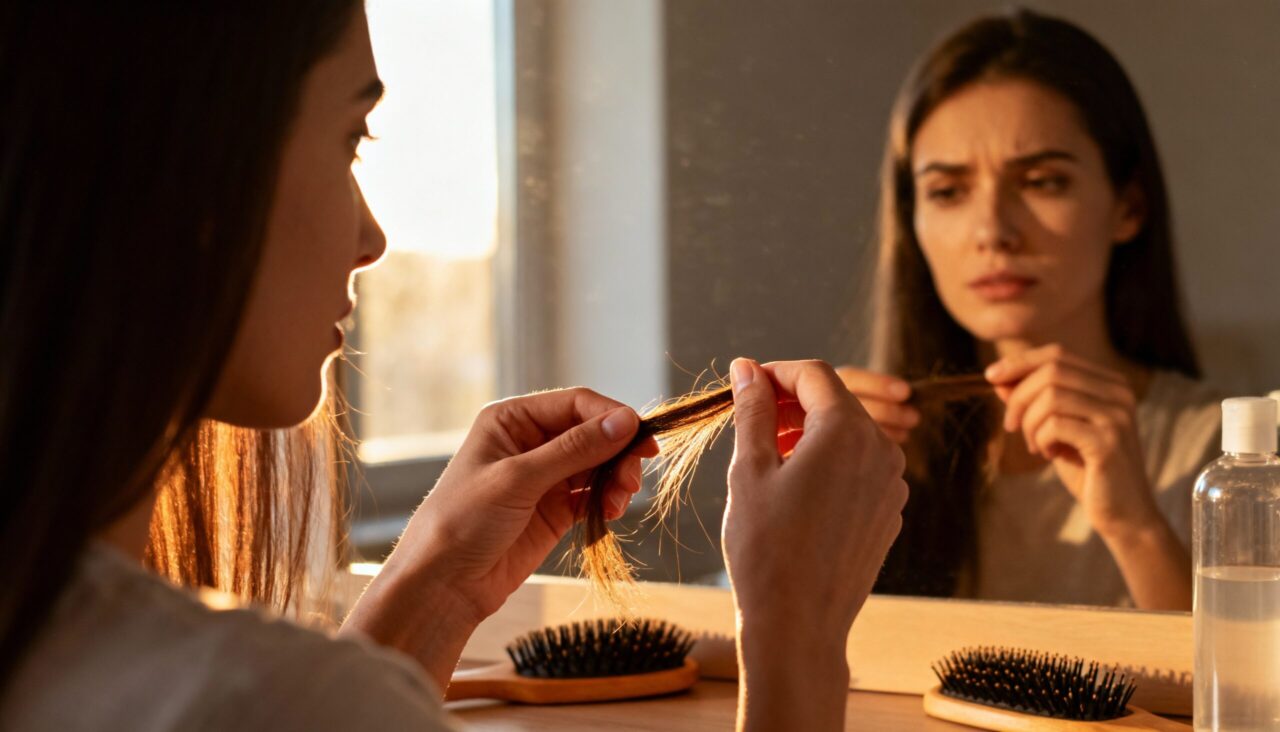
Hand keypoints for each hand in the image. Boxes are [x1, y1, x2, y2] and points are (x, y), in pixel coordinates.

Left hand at [342, 388, 656, 687]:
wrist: (444, 584)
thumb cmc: (463, 521)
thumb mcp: (519, 478)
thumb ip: (575, 449)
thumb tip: (626, 421)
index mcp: (513, 419)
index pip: (576, 404)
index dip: (612, 417)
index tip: (642, 439)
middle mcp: (531, 441)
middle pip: (593, 433)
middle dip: (618, 453)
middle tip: (631, 481)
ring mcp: (545, 476)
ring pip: (599, 464)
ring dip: (616, 479)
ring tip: (619, 502)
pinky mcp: (555, 509)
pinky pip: (594, 494)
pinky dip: (608, 501)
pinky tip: (610, 513)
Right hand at [724, 358, 907, 731]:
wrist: (798, 625)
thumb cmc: (765, 548)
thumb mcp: (749, 469)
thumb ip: (753, 410)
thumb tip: (747, 369)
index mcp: (847, 431)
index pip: (813, 375)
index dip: (775, 372)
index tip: (744, 384)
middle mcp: (882, 450)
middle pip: (835, 402)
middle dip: (792, 403)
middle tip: (750, 422)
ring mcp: (892, 484)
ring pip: (849, 436)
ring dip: (810, 434)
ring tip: (768, 459)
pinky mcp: (889, 512)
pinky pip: (860, 469)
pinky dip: (829, 464)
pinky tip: (796, 491)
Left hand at [985, 345, 1155, 539]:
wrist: (1123, 514)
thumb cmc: (1087, 470)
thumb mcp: (1054, 430)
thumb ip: (1031, 402)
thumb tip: (998, 378)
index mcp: (1110, 383)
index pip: (1057, 354)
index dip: (1019, 362)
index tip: (990, 377)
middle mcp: (1119, 393)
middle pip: (1051, 370)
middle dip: (1019, 397)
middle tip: (1010, 426)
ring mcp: (1117, 415)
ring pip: (1051, 396)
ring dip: (1029, 422)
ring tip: (1034, 445)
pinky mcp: (1109, 441)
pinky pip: (1056, 424)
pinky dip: (1040, 438)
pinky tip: (1049, 454)